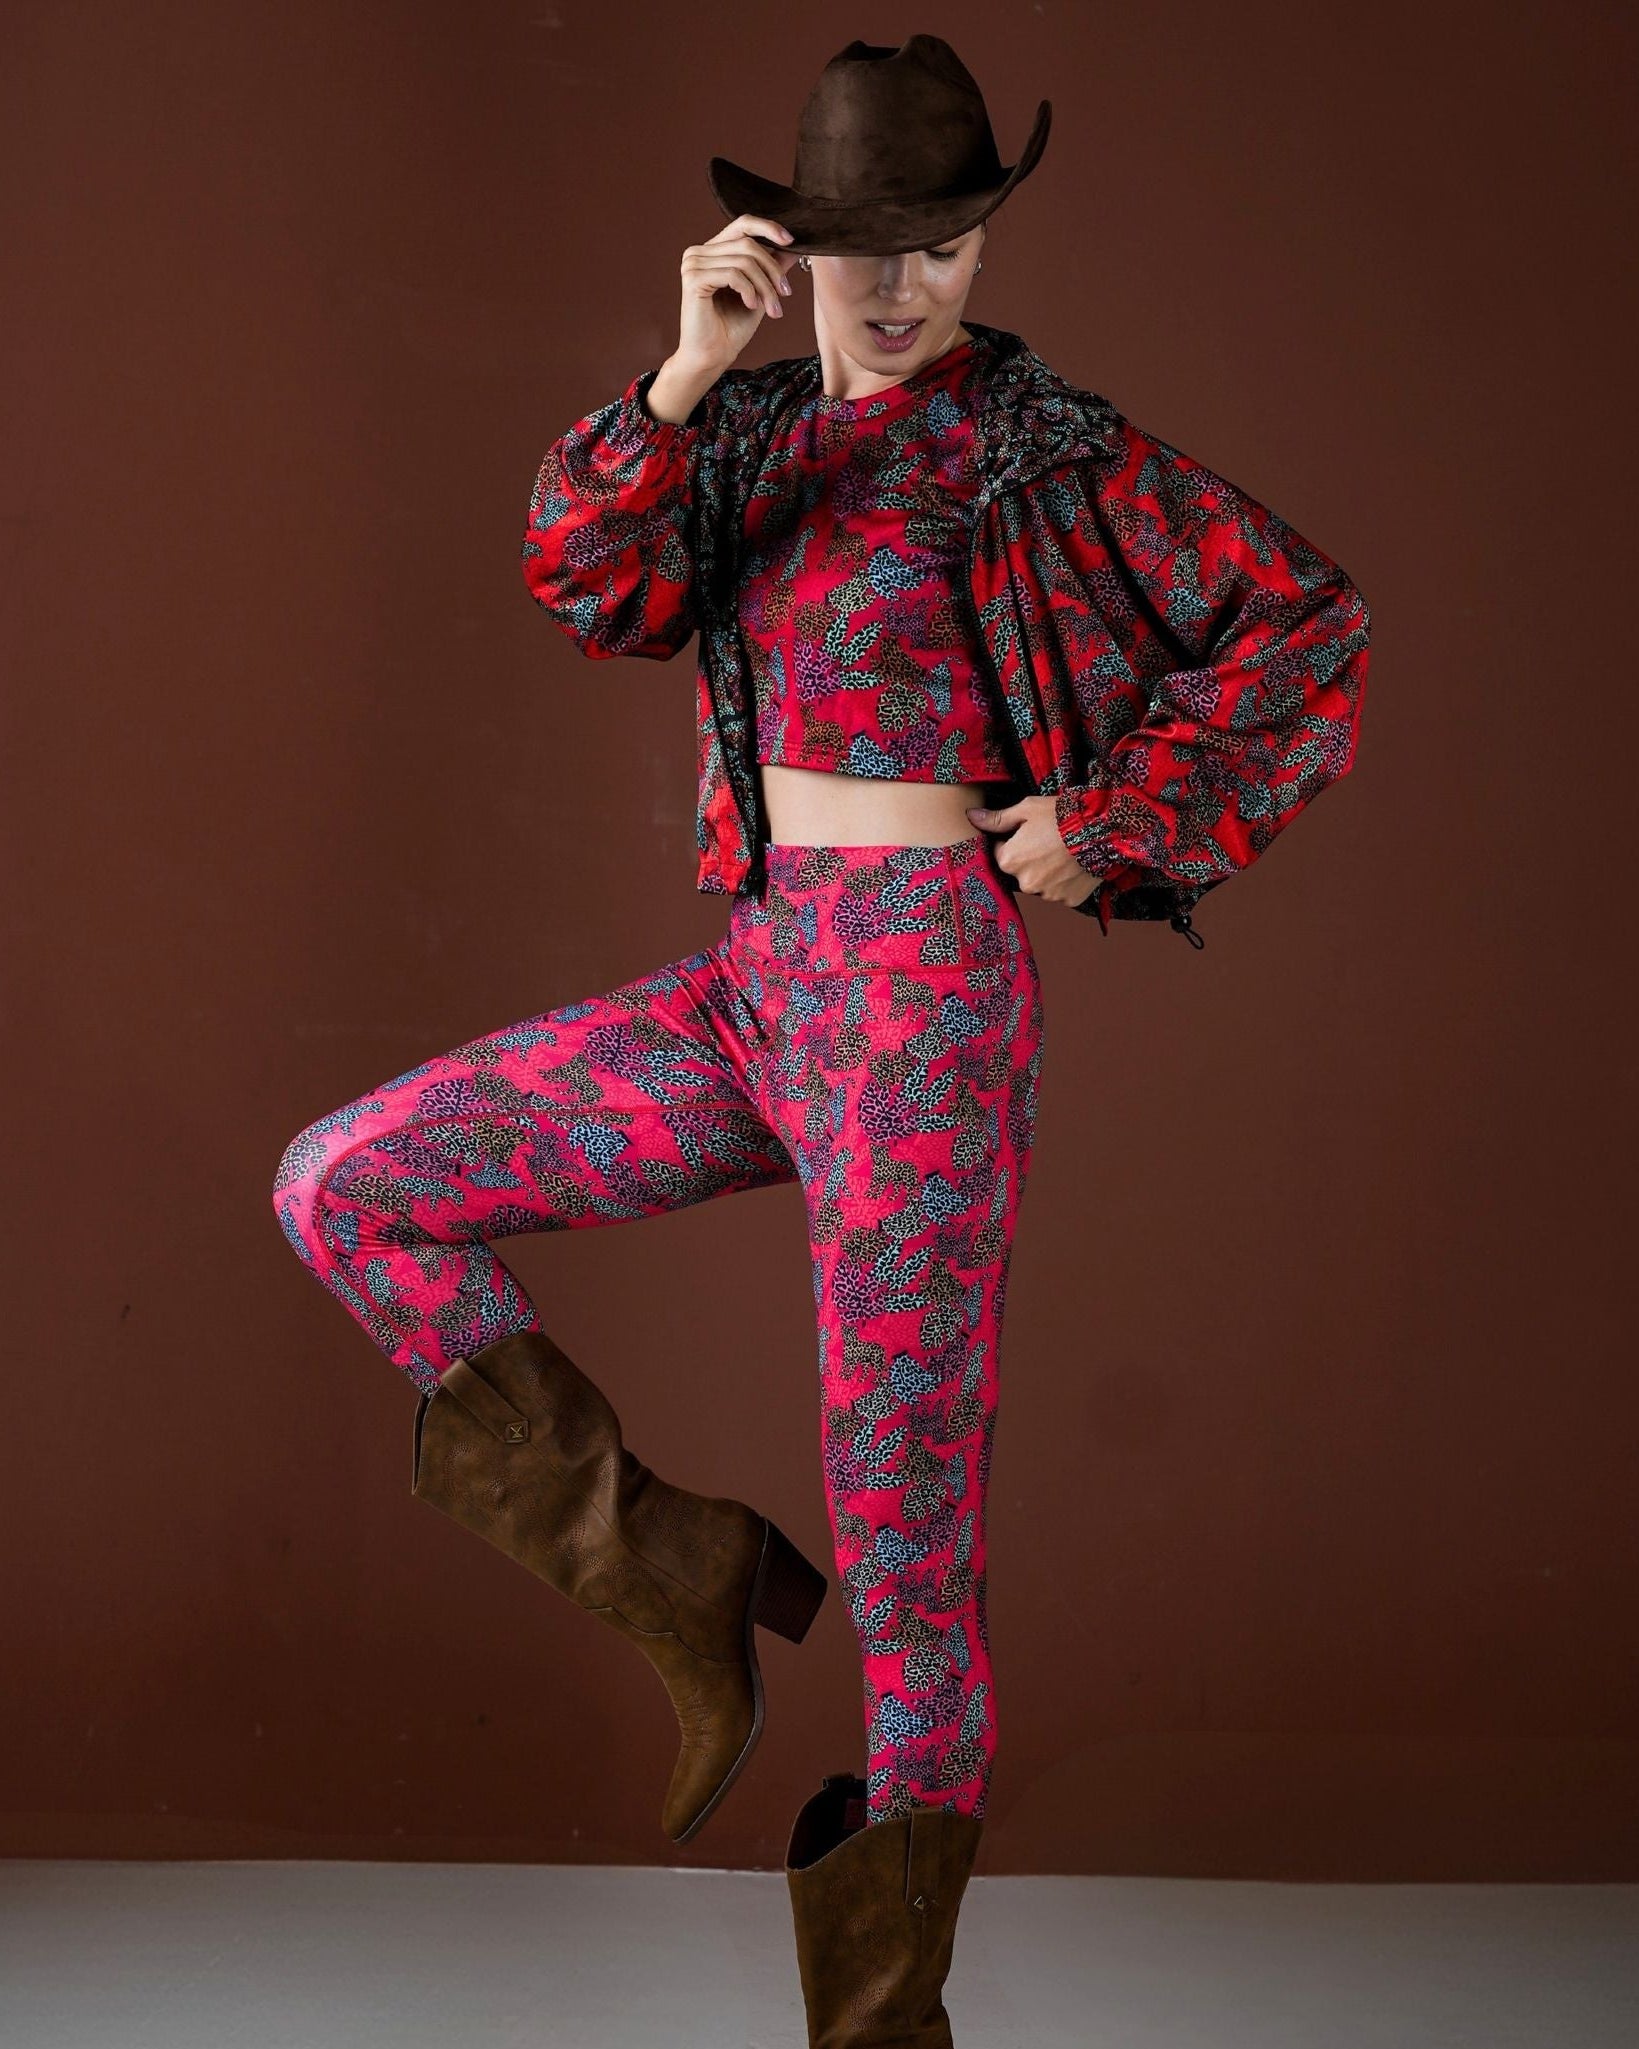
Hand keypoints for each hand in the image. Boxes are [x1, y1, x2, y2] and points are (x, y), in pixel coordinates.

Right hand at [675, 214, 801, 377]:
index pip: (742, 224)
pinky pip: (733, 274)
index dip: (768, 228)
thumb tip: (793, 246)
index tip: (791, 241)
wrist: (712, 357)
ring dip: (765, 287)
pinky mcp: (693, 278)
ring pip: (744, 261)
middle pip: (748, 244)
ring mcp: (693, 263)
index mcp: (712, 251)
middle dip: (772, 270)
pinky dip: (750, 291)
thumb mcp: (760, 292)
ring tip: (773, 309)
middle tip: (785, 294)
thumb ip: (771, 267)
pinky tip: (752, 306)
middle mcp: (699, 252)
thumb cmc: (732, 328)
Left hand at [965, 796, 1099, 909]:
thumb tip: (971, 818)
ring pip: (1041, 883)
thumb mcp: (1026, 809)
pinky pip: (1061, 891)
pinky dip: (1066, 881)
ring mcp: (1047, 894)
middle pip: (1021, 871)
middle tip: (1050, 841)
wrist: (1102, 829)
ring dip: (1048, 872)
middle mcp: (1025, 883)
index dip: (1015, 840)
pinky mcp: (1068, 900)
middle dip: (1031, 858)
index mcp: (1009, 861)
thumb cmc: (1060, 816)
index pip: (1002, 853)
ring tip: (1064, 853)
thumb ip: (997, 819)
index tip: (1031, 832)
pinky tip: (1074, 865)